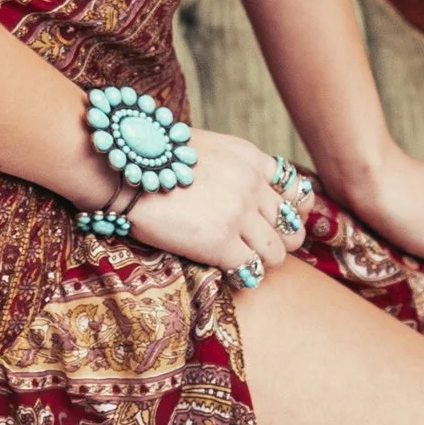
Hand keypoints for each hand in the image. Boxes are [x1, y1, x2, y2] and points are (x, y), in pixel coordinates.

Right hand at [112, 130, 299, 281]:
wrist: (125, 169)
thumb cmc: (156, 159)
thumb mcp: (209, 149)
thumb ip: (236, 170)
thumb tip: (248, 192)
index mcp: (252, 160)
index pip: (298, 192)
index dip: (292, 213)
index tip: (278, 222)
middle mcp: (253, 187)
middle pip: (292, 227)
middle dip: (281, 241)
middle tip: (261, 248)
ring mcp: (239, 216)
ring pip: (277, 253)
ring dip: (263, 261)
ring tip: (244, 262)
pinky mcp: (220, 243)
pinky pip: (250, 270)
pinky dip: (243, 274)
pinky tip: (229, 270)